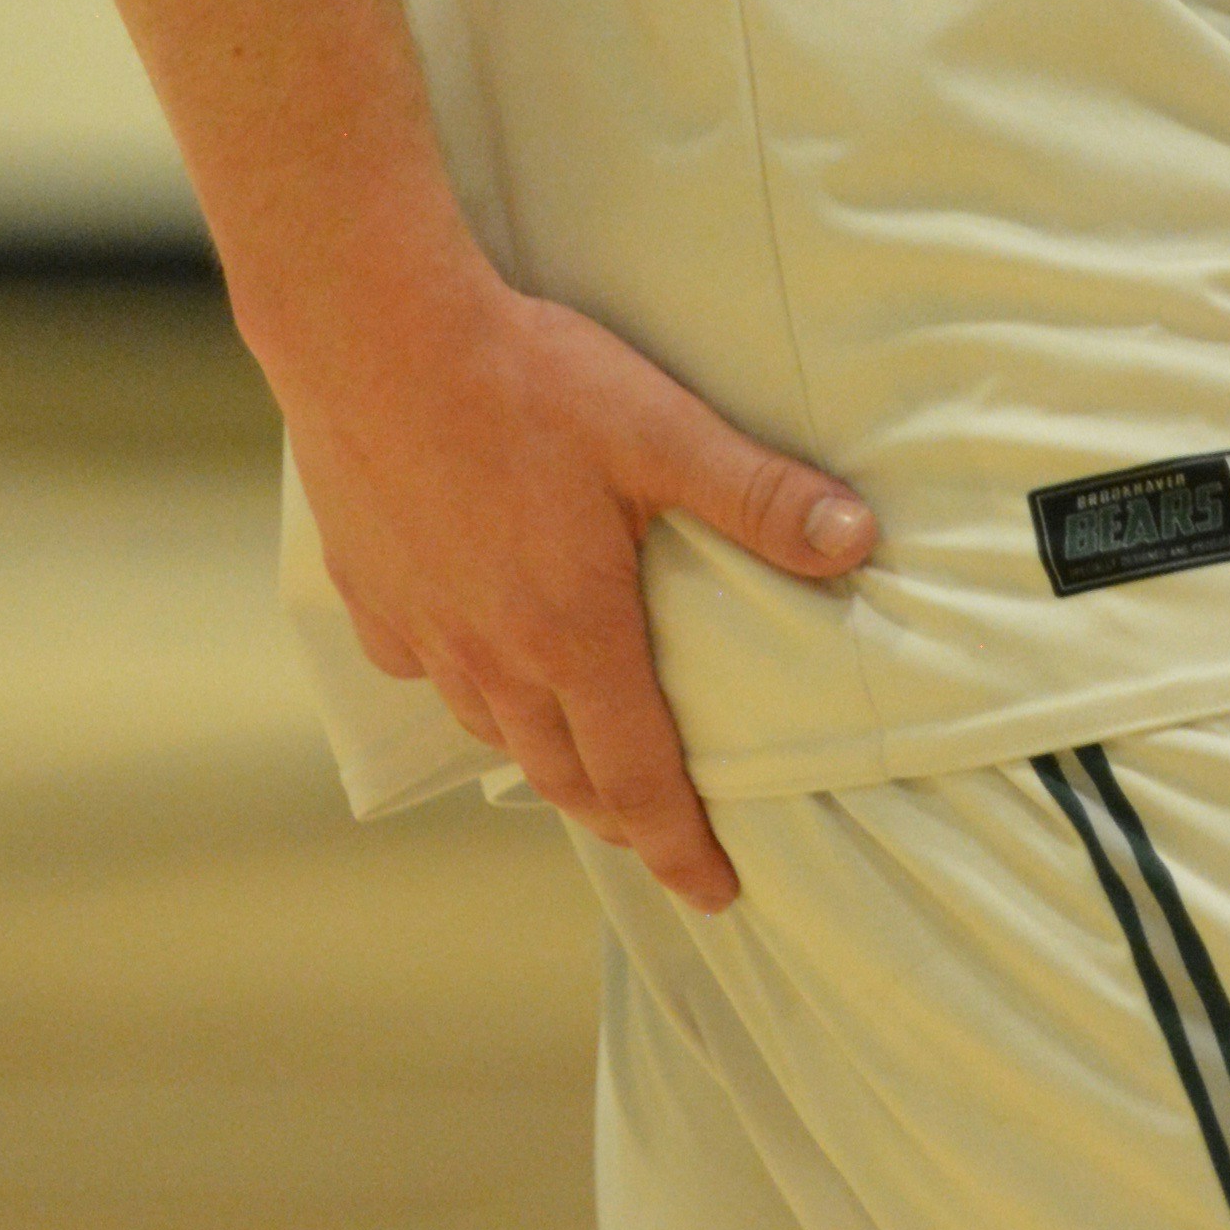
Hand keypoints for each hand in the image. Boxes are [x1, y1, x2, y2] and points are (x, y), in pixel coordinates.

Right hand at [278, 264, 876, 911]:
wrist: (373, 336)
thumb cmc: (525, 381)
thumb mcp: (663, 431)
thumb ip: (759, 495)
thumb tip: (857, 542)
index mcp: (574, 636)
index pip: (641, 781)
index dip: (681, 847)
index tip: (715, 893)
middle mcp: (494, 659)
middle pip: (565, 776)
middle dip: (621, 818)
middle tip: (660, 835)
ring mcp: (423, 636)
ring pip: (496, 732)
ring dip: (548, 757)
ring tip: (582, 754)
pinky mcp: (372, 600)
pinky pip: (428, 675)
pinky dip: (471, 688)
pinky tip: (483, 657)